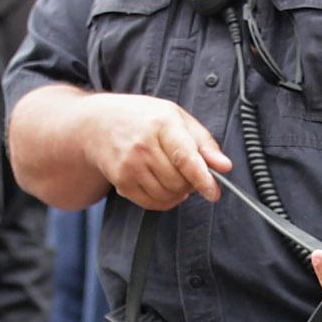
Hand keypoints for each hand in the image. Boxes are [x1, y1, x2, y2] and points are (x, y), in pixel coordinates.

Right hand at [83, 95, 230, 210]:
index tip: (213, 192)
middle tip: (189, 172)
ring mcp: (129, 165)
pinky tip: (161, 184)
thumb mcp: (177, 118)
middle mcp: (143, 145)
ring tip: (173, 175)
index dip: (202, 178)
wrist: (97, 124)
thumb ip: (204, 143)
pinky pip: (151, 203)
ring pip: (166, 195)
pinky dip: (163, 200)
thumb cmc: (143, 118)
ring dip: (178, 192)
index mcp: (161, 122)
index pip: (185, 157)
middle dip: (190, 182)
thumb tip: (224, 166)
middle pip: (178, 181)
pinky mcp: (120, 181)